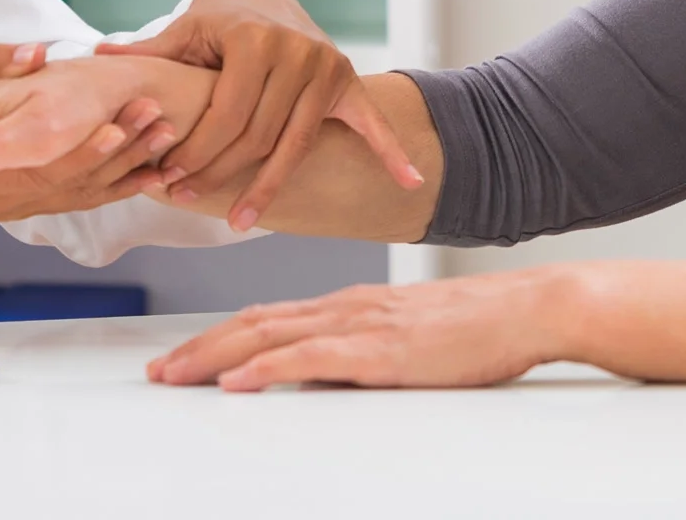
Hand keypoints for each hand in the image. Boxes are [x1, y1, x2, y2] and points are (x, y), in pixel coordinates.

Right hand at [0, 97, 180, 221]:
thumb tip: (34, 54)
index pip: (38, 164)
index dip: (83, 148)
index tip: (120, 127)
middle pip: (67, 182)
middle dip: (116, 152)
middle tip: (156, 116)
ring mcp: (5, 206)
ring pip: (77, 192)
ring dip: (125, 164)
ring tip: (163, 131)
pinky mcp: (18, 204)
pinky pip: (74, 200)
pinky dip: (113, 184)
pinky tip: (149, 170)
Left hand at [100, 0, 421, 230]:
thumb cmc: (217, 22)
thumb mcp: (185, 32)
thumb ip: (149, 52)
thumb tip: (97, 56)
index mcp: (253, 39)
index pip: (225, 114)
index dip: (196, 150)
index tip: (169, 179)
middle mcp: (295, 51)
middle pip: (255, 136)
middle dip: (218, 173)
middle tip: (187, 199)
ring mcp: (325, 68)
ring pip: (293, 145)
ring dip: (268, 187)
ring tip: (240, 222)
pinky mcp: (346, 81)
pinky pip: (370, 124)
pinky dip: (391, 153)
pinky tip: (408, 183)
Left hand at [144, 270, 577, 390]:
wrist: (528, 308)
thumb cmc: (478, 327)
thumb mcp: (405, 339)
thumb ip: (361, 353)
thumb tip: (320, 379)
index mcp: (350, 304)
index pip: (267, 317)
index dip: (216, 336)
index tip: (180, 359)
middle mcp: (346, 307)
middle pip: (253, 323)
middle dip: (198, 349)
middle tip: (157, 373)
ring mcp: (363, 324)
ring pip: (270, 335)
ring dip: (215, 357)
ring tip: (177, 377)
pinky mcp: (384, 350)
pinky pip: (314, 358)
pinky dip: (270, 367)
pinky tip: (241, 381)